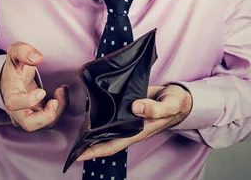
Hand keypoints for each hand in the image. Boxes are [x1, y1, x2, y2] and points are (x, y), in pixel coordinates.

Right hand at [0, 41, 69, 130]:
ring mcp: (28, 115)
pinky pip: (51, 119)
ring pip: (45, 124)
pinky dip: (60, 108)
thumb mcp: (15, 52)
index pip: (13, 105)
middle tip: (55, 101)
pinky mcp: (39, 116)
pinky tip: (62, 92)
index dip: (28, 101)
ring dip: (59, 109)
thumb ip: (23, 51)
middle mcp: (17, 110)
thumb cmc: (13, 67)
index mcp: (10, 94)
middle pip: (29, 124)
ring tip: (62, 90)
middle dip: (46, 116)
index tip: (42, 90)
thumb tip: (38, 58)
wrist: (12, 79)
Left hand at [76, 84, 191, 160]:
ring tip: (75, 126)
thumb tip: (135, 107)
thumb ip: (154, 109)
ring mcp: (128, 117)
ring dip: (92, 127)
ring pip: (106, 126)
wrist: (181, 97)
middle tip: (70, 141)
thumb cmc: (175, 104)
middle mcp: (130, 126)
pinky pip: (112, 112)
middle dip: (87, 142)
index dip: (94, 151)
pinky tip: (91, 106)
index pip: (112, 145)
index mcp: (138, 130)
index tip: (78, 155)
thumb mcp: (168, 106)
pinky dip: (101, 112)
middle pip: (104, 139)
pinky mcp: (128, 105)